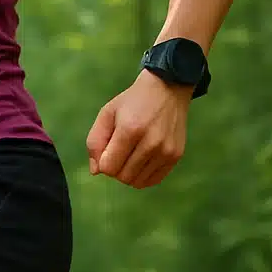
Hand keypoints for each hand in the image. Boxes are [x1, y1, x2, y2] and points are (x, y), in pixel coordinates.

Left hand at [86, 69, 189, 188]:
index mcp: (130, 130)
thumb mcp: (107, 114)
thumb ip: (95, 142)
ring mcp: (166, 151)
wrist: (168, 89)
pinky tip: (142, 161)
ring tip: (132, 154)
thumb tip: (96, 171)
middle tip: (120, 151)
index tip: (108, 149)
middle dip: (115, 169)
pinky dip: (143, 176)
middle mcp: (151, 143)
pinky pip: (153, 181)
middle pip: (123, 177)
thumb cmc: (132, 102)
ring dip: (129, 173)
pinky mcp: (176, 156)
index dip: (103, 162)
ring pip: (137, 182)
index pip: (108, 167)